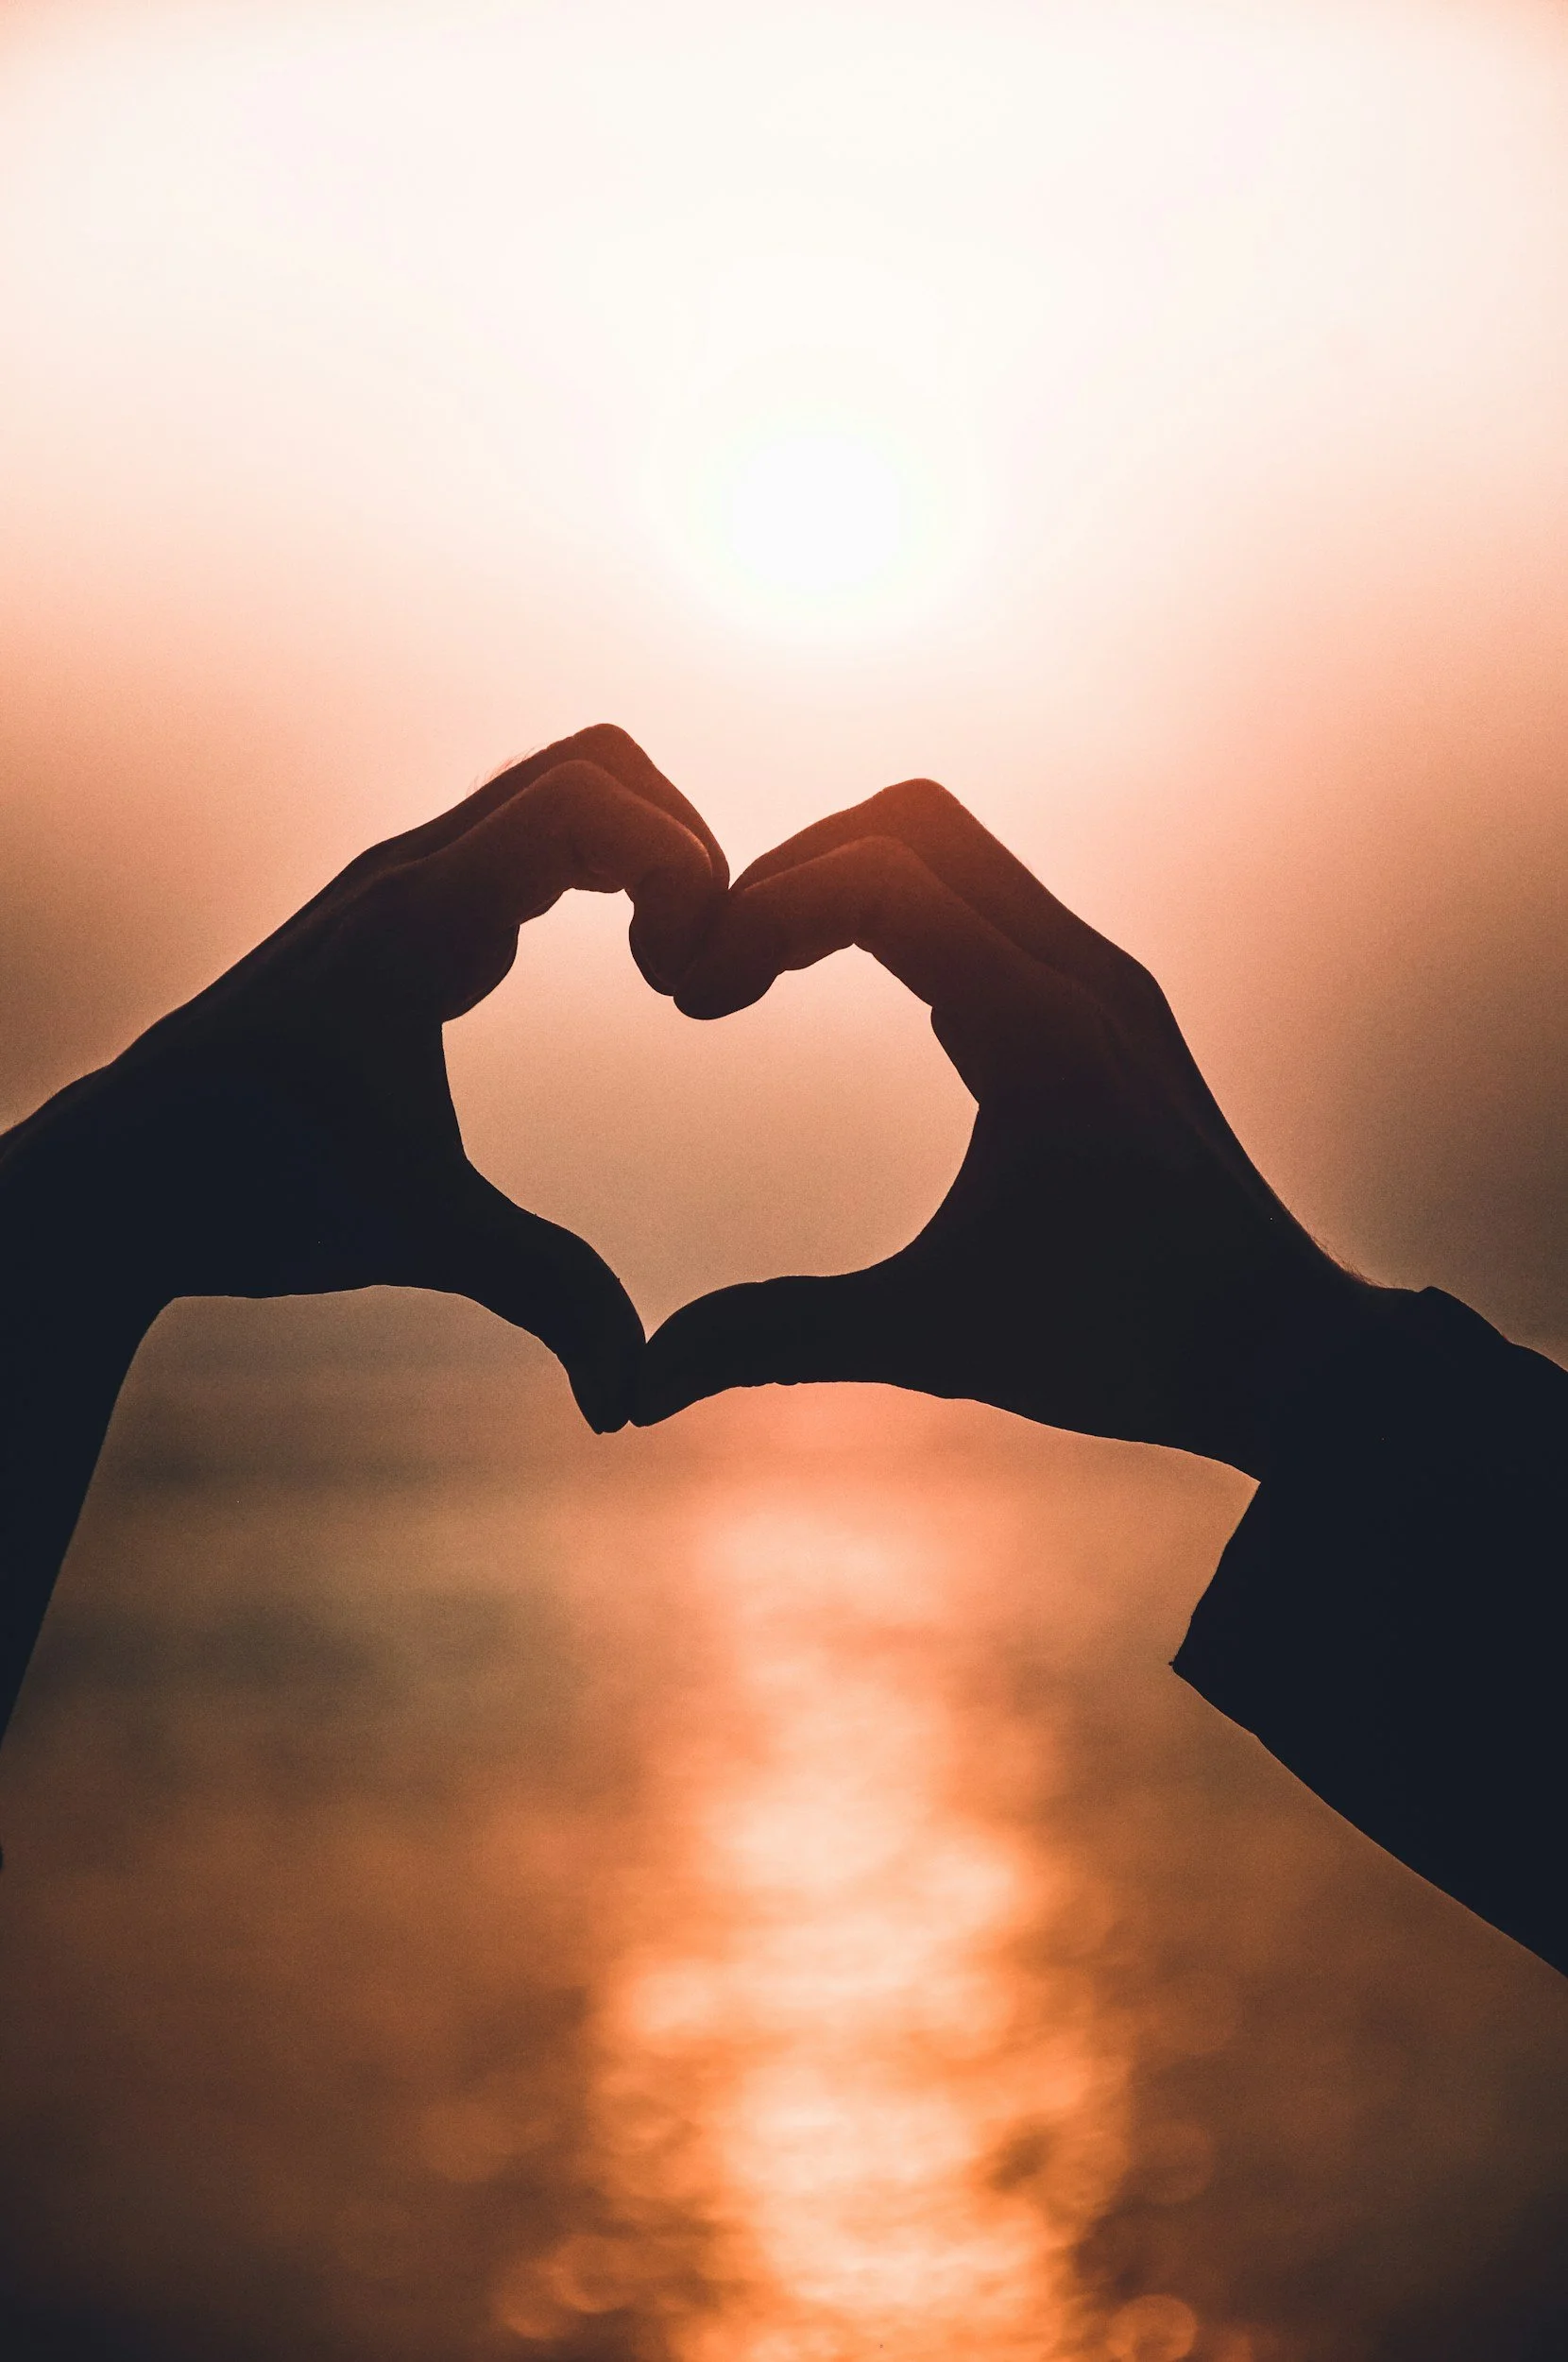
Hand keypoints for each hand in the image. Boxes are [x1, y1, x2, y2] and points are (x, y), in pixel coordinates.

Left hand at [2, 724, 725, 1433]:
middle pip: (593, 761)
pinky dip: (606, 867)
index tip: (690, 984)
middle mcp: (408, 874)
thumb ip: (542, 1294)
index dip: (680, 865)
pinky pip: (532, 830)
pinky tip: (626, 969)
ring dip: (646, 852)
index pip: (583, 802)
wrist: (121, 1177)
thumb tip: (632, 1400)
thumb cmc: (253, 1195)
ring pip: (562, 784)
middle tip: (698, 966)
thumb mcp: (417, 1238)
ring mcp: (404, 880)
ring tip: (673, 969)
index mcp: (416, 925)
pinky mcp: (404, 907)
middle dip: (684, 844)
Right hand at [637, 779, 1373, 1473]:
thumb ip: (777, 1339)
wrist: (1284, 1355)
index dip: (761, 911)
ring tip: (764, 970)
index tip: (693, 996)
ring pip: (952, 842)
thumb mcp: (934, 1342)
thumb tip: (633, 1392)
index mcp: (1042, 1038)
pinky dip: (900, 903)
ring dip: (844, 877)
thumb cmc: (1125, 1350)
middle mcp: (1083, 975)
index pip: (879, 880)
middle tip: (717, 969)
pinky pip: (988, 891)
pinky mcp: (1109, 992)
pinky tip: (849, 987)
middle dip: (790, 871)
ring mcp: (1105, 974)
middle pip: (909, 820)